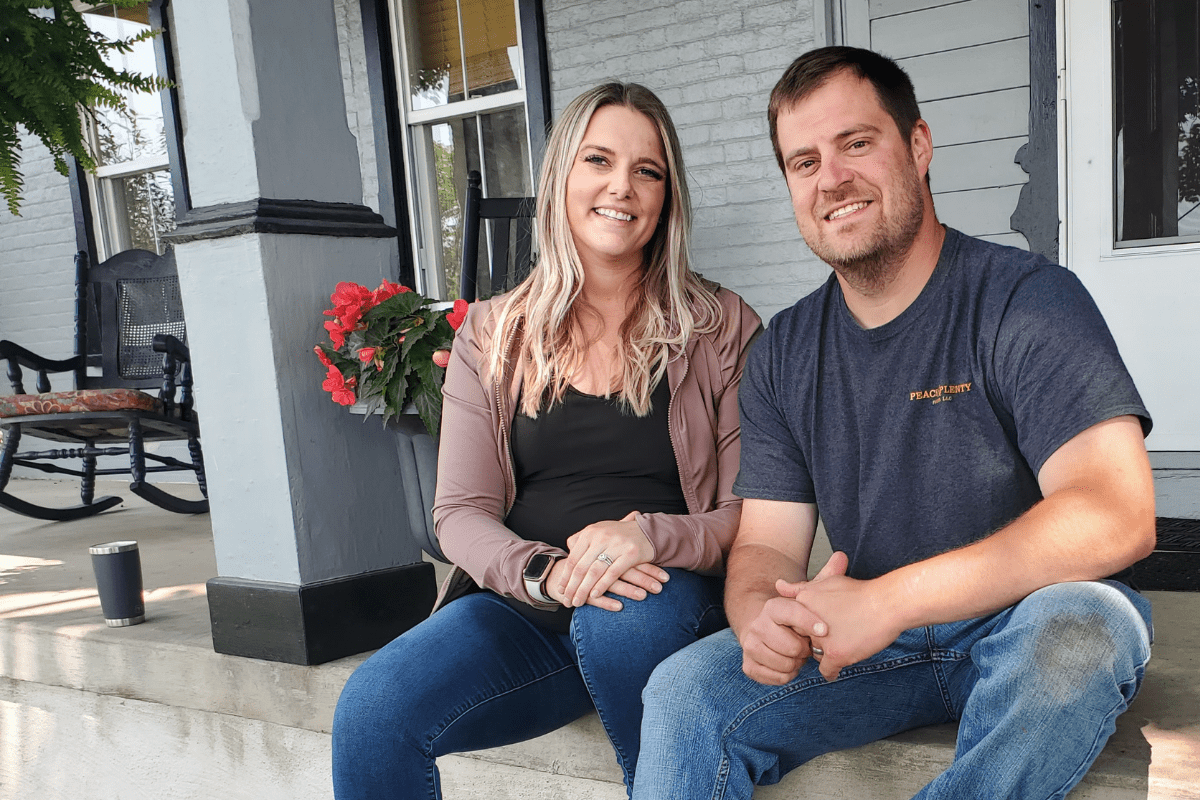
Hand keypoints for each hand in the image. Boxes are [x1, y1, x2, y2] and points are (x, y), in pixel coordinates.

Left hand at [556, 512, 662, 608]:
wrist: (648, 531)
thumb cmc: (620, 534)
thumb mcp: (599, 531)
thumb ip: (583, 539)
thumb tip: (569, 549)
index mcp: (590, 532)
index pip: (573, 558)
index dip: (565, 576)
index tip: (561, 590)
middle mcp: (601, 537)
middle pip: (581, 567)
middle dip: (572, 587)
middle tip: (567, 601)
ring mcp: (616, 545)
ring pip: (594, 572)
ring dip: (584, 590)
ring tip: (578, 602)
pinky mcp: (630, 553)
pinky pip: (612, 573)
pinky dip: (602, 586)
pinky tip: (594, 596)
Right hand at [738, 554, 841, 684]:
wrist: (762, 630)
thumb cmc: (793, 617)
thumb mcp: (809, 597)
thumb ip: (824, 578)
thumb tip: (841, 556)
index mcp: (772, 607)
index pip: (792, 614)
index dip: (810, 623)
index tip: (825, 630)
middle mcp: (758, 625)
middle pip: (792, 647)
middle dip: (805, 649)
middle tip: (808, 645)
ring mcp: (751, 645)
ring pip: (785, 664)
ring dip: (797, 664)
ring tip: (798, 655)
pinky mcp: (748, 664)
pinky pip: (775, 677)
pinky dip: (787, 676)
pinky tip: (789, 666)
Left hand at [778, 551, 902, 680]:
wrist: (888, 603)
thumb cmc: (861, 592)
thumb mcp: (828, 582)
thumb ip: (801, 588)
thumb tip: (778, 585)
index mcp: (803, 602)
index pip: (795, 623)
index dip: (807, 626)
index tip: (822, 626)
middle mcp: (806, 622)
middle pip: (804, 639)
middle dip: (815, 641)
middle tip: (835, 635)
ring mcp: (821, 640)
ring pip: (816, 655)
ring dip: (826, 653)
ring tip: (844, 644)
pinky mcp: (836, 654)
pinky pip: (826, 671)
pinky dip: (832, 671)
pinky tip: (837, 668)